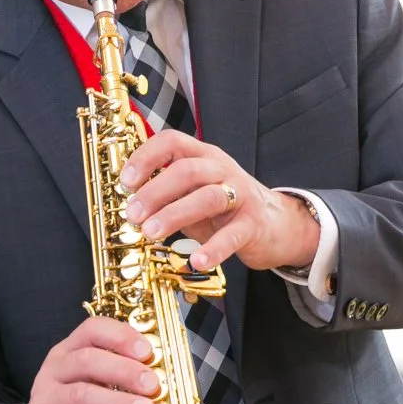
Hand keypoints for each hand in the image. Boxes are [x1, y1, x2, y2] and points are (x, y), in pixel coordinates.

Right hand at [23, 317, 159, 403]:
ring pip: (80, 395)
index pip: (93, 330)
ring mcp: (45, 400)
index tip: (147, 352)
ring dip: (116, 402)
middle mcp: (55, 370)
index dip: (121, 336)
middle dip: (125, 370)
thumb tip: (175, 399)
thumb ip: (135, 391)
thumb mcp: (111, 394)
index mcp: (72, 351)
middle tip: (152, 385)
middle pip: (88, 359)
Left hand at [118, 129, 318, 273]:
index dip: (146, 157)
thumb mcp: (193, 193)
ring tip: (151, 233)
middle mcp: (222, 170)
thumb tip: (127, 201)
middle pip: (187, 170)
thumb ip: (166, 192)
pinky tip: (196, 261)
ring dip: (175, 215)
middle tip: (133, 215)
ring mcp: (240, 196)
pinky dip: (213, 249)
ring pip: (207, 198)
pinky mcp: (253, 224)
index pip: (172, 142)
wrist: (277, 224)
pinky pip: (232, 236)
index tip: (125, 181)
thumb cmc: (225, 208)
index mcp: (203, 157)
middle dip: (154, 192)